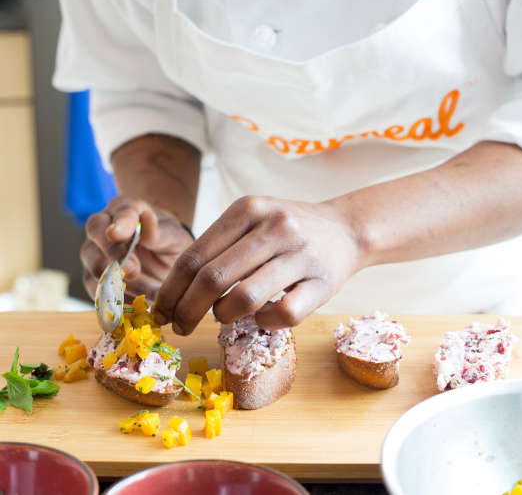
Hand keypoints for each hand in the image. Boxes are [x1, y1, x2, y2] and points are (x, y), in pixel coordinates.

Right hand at [81, 196, 194, 301]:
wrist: (165, 262)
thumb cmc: (170, 242)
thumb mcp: (174, 236)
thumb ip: (160, 232)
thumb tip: (147, 221)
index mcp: (126, 210)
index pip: (119, 212)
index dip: (118, 223)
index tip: (116, 233)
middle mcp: (104, 228)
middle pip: (96, 235)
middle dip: (113, 254)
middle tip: (132, 271)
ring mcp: (95, 254)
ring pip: (94, 265)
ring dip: (118, 283)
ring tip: (144, 296)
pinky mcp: (94, 279)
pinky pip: (97, 292)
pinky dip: (115, 302)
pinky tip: (133, 309)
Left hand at [151, 196, 363, 333]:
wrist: (347, 229)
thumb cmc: (289, 230)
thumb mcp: (253, 220)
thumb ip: (218, 247)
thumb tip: (175, 294)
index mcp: (249, 209)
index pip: (195, 256)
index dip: (170, 290)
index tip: (160, 312)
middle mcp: (275, 227)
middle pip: (213, 279)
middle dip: (187, 311)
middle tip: (180, 326)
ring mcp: (301, 254)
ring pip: (245, 299)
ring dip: (224, 316)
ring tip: (223, 316)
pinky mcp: (322, 283)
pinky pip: (282, 314)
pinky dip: (264, 322)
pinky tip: (262, 316)